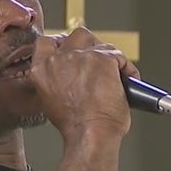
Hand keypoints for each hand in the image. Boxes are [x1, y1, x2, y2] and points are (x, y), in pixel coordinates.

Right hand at [29, 27, 139, 141]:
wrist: (90, 134)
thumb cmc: (75, 126)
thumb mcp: (51, 101)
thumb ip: (56, 81)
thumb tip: (71, 77)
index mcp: (41, 69)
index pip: (47, 43)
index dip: (63, 45)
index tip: (72, 52)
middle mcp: (59, 58)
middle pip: (77, 36)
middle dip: (90, 47)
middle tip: (98, 64)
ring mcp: (82, 56)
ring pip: (101, 44)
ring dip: (110, 57)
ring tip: (115, 76)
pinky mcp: (104, 59)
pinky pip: (120, 56)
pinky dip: (127, 69)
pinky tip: (129, 81)